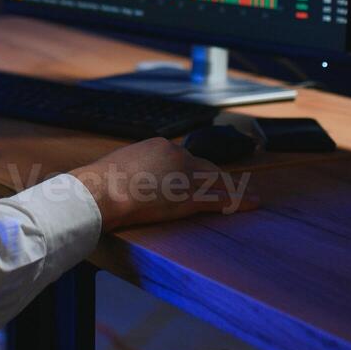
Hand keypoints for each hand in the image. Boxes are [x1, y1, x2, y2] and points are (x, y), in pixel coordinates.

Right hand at [67, 138, 261, 231]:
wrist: (100, 192)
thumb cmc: (102, 183)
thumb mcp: (121, 165)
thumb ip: (137, 168)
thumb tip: (137, 177)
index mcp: (159, 145)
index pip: (187, 157)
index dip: (197, 171)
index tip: (203, 178)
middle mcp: (176, 156)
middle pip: (206, 168)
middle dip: (219, 179)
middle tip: (232, 188)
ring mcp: (184, 176)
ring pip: (216, 183)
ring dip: (234, 190)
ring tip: (249, 197)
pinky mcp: (188, 198)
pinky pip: (218, 199)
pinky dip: (237, 202)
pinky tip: (250, 204)